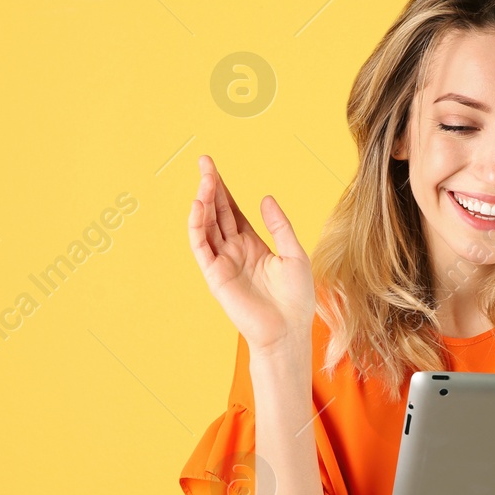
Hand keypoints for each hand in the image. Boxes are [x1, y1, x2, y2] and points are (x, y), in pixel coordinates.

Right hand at [188, 154, 314, 355]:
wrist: (288, 331)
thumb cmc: (296, 299)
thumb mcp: (294, 254)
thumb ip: (280, 226)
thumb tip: (265, 198)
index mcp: (253, 246)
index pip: (232, 212)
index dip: (224, 190)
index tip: (214, 169)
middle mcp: (235, 252)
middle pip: (217, 213)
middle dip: (210, 188)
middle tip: (204, 162)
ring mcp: (223, 262)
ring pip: (207, 226)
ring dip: (204, 202)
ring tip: (205, 179)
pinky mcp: (215, 275)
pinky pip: (202, 246)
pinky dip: (198, 225)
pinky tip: (199, 206)